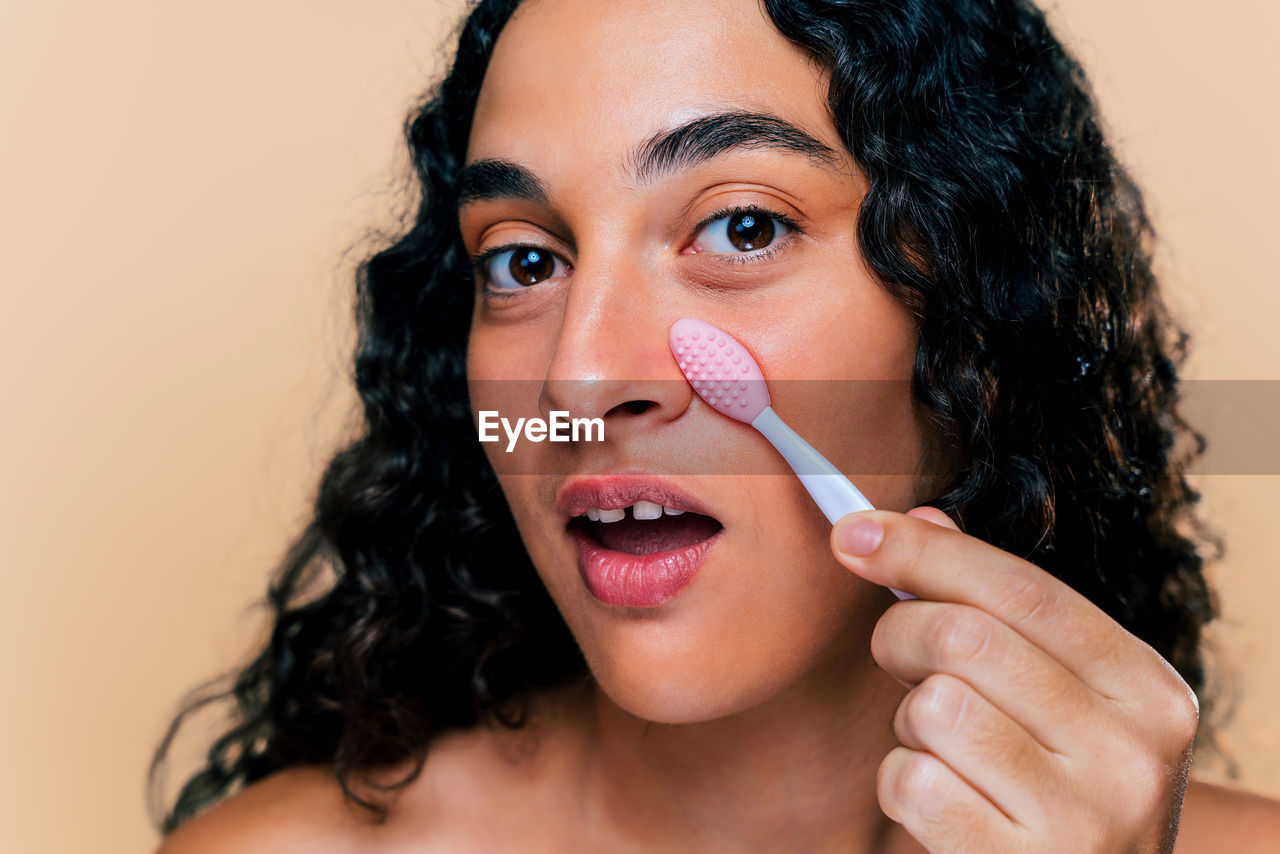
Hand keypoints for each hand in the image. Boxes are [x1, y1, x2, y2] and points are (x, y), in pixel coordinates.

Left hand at [830, 508, 1199, 853]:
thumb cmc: (1064, 785)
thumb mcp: (1064, 696)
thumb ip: (1001, 609)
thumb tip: (919, 522)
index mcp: (1148, 689)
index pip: (1021, 589)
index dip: (926, 551)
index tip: (856, 535)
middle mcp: (1130, 752)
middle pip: (964, 638)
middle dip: (901, 635)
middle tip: (899, 658)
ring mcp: (1081, 818)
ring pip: (932, 707)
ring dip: (910, 721)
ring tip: (944, 745)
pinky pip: (910, 782)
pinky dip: (902, 782)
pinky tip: (942, 799)